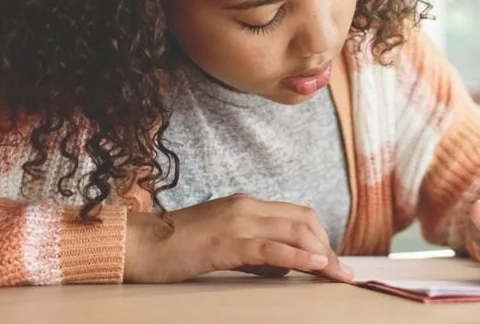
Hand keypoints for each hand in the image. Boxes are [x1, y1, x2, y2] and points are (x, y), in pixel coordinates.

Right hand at [124, 194, 353, 283]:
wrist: (140, 244)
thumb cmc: (176, 247)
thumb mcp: (220, 242)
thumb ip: (251, 248)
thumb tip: (281, 264)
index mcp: (244, 204)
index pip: (295, 214)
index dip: (319, 237)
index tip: (332, 260)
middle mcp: (246, 206)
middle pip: (303, 219)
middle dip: (327, 246)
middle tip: (339, 272)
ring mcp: (237, 222)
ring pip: (295, 231)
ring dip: (322, 254)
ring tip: (338, 275)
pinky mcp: (228, 242)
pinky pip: (273, 248)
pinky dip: (300, 256)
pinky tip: (316, 266)